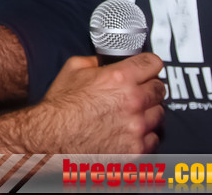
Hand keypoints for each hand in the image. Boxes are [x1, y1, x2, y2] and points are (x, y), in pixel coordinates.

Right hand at [26, 53, 164, 153]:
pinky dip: (145, 135)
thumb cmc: (60, 105)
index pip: (153, 63)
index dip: (148, 64)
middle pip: (160, 89)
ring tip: (132, 114)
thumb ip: (96, 61)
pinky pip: (153, 138)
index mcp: (120, 78)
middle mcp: (133, 101)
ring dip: (148, 112)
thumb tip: (106, 61)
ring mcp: (137, 127)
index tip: (147, 68)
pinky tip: (130, 131)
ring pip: (159, 114)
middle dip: (149, 87)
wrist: (51, 139)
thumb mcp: (73, 69)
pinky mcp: (136, 149)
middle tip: (137, 92)